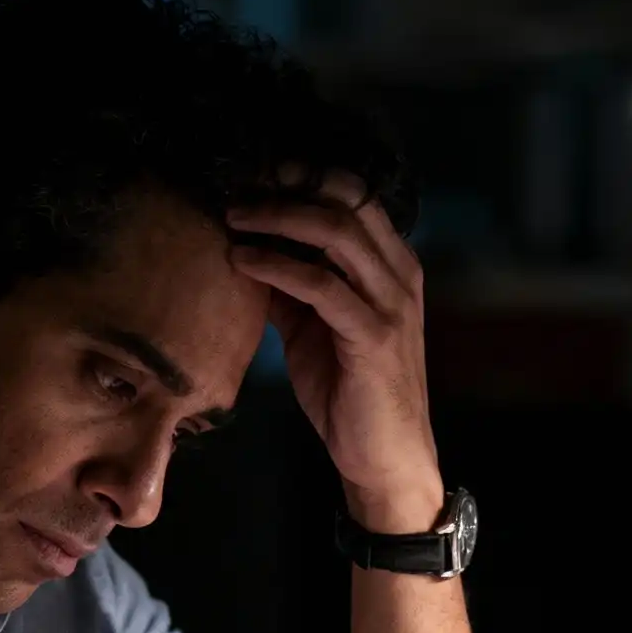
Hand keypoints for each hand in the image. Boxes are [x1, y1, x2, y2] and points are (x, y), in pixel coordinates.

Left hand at [229, 172, 444, 533]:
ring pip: (337, 232)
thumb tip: (245, 250)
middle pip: (347, 199)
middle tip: (238, 190)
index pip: (354, 195)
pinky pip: (321, 285)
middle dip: (288, 186)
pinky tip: (242, 262)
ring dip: (277, 217)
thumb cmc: (348, 392)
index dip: (305, 176)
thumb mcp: (314, 328)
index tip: (257, 176)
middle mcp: (399, 275)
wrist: (382, 456)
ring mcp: (390, 303)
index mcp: (391, 266)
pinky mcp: (373, 337)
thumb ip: (291, 286)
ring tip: (233, 217)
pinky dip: (277, 266)